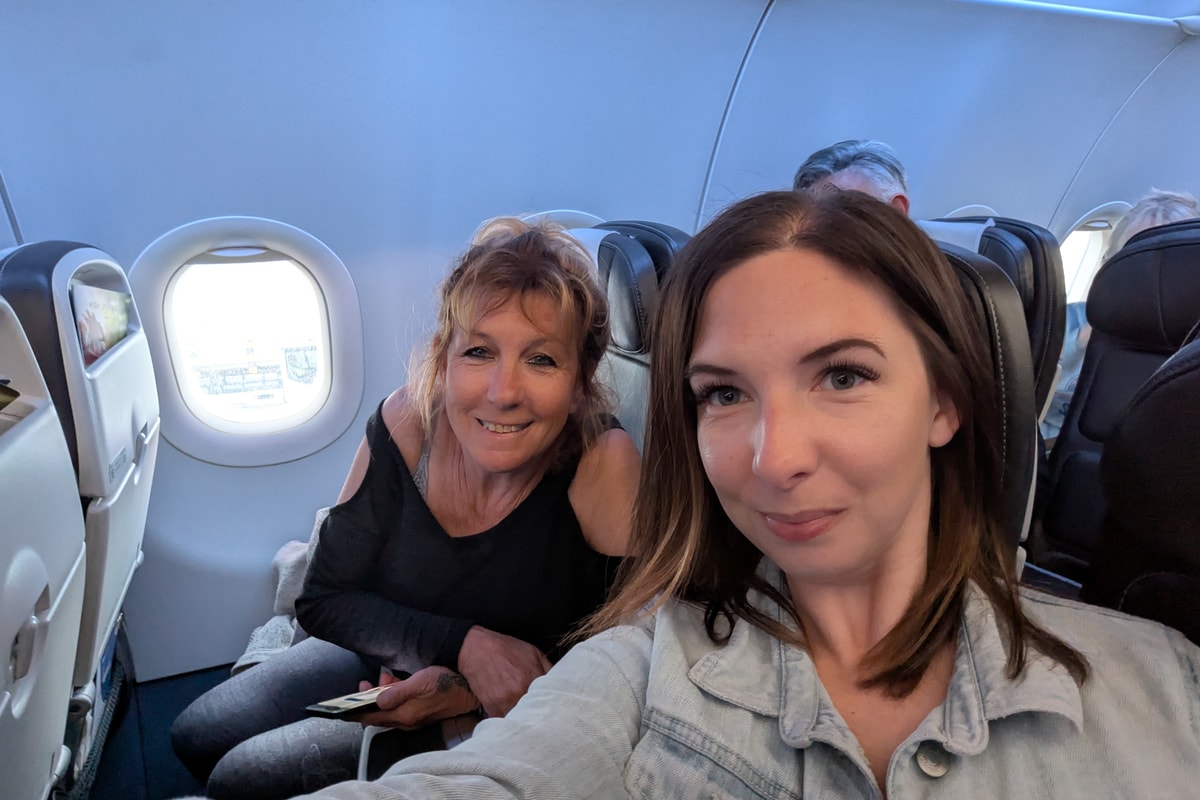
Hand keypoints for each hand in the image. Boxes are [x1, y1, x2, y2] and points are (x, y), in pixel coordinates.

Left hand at [353, 666, 479, 729]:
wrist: (469, 691)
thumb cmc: (447, 685)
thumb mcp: (420, 682)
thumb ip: (397, 692)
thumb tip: (377, 699)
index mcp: (404, 715)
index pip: (371, 718)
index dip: (355, 713)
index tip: (341, 709)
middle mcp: (407, 720)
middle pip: (378, 715)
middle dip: (367, 701)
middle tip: (363, 685)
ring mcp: (413, 718)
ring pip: (389, 710)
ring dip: (381, 697)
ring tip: (382, 679)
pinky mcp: (419, 713)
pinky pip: (399, 708)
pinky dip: (392, 697)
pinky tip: (396, 684)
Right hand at [457, 626, 551, 717]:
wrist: (477, 649)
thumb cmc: (506, 649)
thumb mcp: (533, 652)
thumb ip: (549, 668)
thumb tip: (564, 682)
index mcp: (534, 676)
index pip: (551, 699)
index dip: (555, 706)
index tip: (558, 711)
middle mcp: (520, 690)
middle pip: (537, 713)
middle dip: (541, 716)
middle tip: (546, 720)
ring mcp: (505, 701)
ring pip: (521, 720)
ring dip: (525, 722)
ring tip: (529, 722)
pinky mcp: (492, 708)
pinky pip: (505, 722)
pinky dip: (510, 723)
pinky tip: (513, 719)